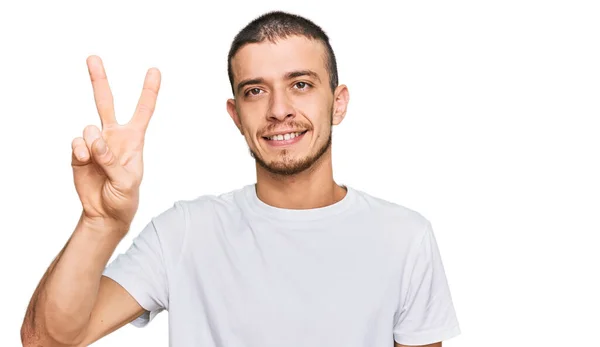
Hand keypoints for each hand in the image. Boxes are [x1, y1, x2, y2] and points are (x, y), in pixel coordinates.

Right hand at [71, 55, 160, 229]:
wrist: (105, 213)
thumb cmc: (124, 197)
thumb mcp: (126, 181)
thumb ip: (112, 159)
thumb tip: (94, 138)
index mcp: (134, 139)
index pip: (143, 110)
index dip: (149, 91)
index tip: (154, 70)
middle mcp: (113, 136)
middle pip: (106, 103)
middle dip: (99, 80)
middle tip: (92, 57)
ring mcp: (94, 143)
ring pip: (88, 127)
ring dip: (92, 143)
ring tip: (96, 159)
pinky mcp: (78, 153)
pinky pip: (76, 143)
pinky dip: (80, 152)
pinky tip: (84, 161)